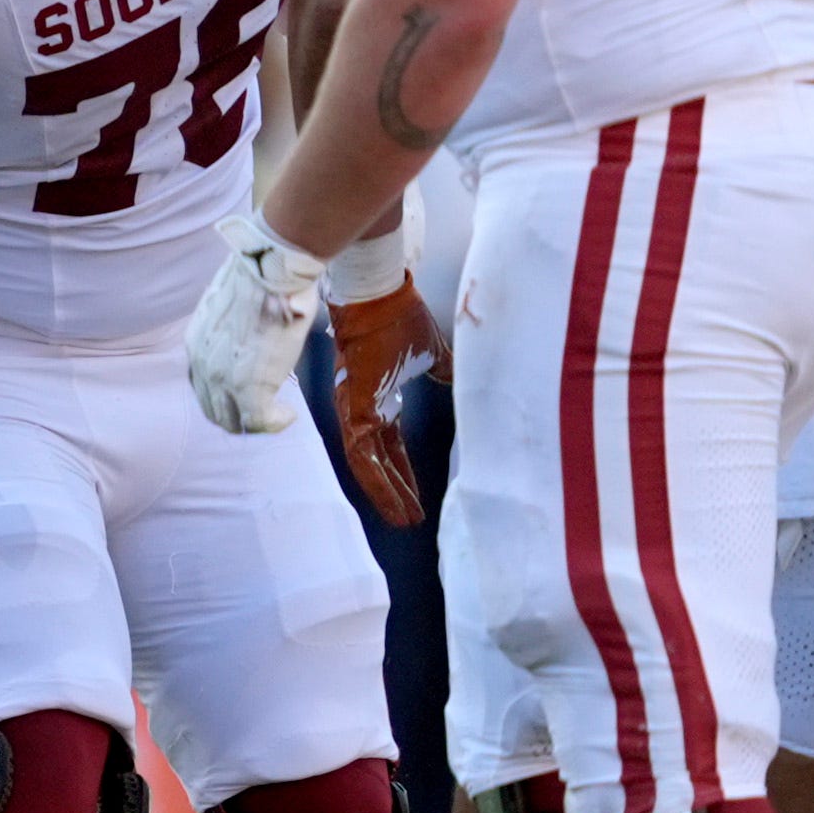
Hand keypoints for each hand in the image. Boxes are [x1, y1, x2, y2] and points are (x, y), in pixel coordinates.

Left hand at [187, 208, 330, 434]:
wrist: (271, 271)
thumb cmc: (263, 276)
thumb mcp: (237, 302)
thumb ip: (240, 322)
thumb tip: (264, 319)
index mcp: (198, 341)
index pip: (202, 381)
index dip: (224, 392)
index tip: (245, 390)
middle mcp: (203, 364)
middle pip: (213, 407)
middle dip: (237, 414)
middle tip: (262, 410)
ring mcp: (224, 379)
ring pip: (232, 420)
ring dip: (255, 421)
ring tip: (277, 413)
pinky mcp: (249, 390)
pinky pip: (258, 422)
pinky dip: (274, 422)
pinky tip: (288, 414)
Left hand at [327, 283, 442, 524]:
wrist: (381, 292)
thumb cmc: (400, 314)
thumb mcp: (431, 352)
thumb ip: (443, 370)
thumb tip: (460, 379)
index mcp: (379, 396)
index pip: (391, 444)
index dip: (403, 471)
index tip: (418, 497)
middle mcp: (362, 407)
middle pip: (380, 460)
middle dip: (396, 490)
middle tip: (411, 519)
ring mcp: (354, 408)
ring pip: (367, 464)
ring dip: (387, 493)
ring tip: (405, 519)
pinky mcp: (353, 407)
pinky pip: (362, 454)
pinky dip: (377, 479)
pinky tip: (393, 500)